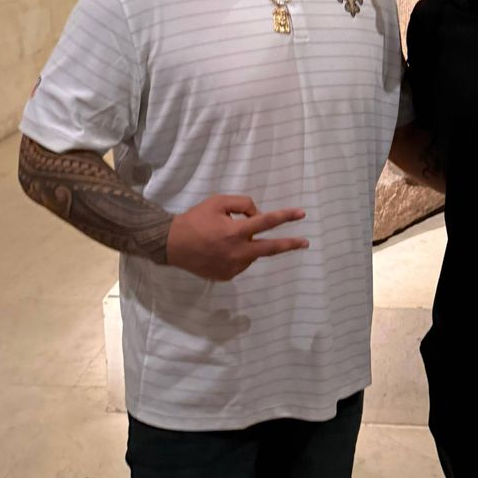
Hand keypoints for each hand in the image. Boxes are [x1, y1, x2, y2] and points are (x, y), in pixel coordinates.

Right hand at [166, 194, 307, 280]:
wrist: (172, 244)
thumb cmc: (195, 219)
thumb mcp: (217, 202)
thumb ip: (242, 204)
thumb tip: (257, 215)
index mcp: (236, 232)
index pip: (267, 222)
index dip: (286, 216)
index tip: (302, 213)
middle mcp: (237, 252)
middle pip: (271, 248)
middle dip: (290, 244)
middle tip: (305, 242)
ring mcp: (233, 267)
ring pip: (252, 254)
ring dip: (249, 245)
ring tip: (227, 238)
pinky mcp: (227, 276)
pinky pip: (241, 262)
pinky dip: (238, 254)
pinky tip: (222, 249)